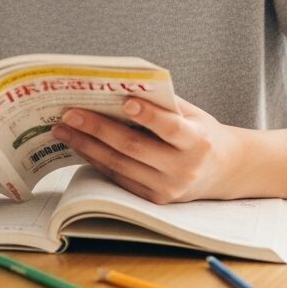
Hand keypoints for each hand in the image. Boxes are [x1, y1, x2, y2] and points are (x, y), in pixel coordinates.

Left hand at [52, 95, 244, 202]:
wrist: (223, 172)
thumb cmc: (200, 133)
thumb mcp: (192, 114)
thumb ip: (162, 103)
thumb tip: (119, 87)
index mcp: (199, 142)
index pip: (171, 128)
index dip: (149, 115)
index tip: (125, 100)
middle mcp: (183, 169)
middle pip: (133, 147)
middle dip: (97, 128)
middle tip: (69, 113)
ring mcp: (168, 188)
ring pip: (119, 164)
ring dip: (87, 146)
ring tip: (63, 129)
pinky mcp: (154, 200)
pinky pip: (119, 178)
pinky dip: (96, 160)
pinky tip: (79, 145)